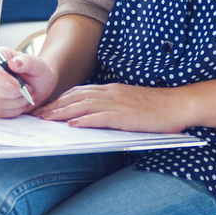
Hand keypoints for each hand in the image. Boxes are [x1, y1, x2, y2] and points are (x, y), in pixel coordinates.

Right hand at [0, 52, 59, 118]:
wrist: (39, 88)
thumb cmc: (36, 73)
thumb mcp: (37, 64)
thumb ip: (27, 61)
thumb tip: (13, 63)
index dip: (0, 77)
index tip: (18, 85)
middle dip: (13, 93)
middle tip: (28, 89)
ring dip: (15, 102)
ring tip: (27, 96)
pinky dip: (12, 111)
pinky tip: (21, 104)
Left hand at [34, 81, 193, 133]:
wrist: (179, 104)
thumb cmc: (157, 108)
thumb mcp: (130, 104)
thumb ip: (112, 108)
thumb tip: (92, 117)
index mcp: (112, 90)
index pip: (79, 92)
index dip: (60, 99)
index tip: (45, 107)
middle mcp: (111, 93)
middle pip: (76, 97)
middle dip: (54, 106)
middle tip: (36, 114)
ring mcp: (118, 103)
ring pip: (83, 105)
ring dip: (62, 113)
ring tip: (46, 120)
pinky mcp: (126, 116)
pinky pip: (101, 117)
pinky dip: (84, 120)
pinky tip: (72, 125)